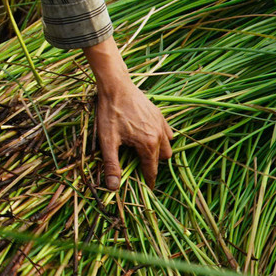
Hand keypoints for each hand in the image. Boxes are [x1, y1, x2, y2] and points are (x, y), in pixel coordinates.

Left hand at [82, 38, 173, 190]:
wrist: (115, 85)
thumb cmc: (109, 113)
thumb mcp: (107, 141)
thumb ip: (112, 165)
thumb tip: (113, 188)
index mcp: (148, 144)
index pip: (151, 169)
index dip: (148, 181)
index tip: (147, 189)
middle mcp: (159, 134)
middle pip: (163, 158)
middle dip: (153, 164)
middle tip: (139, 165)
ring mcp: (161, 123)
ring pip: (168, 145)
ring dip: (159, 151)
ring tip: (144, 152)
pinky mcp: (159, 113)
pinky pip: (168, 131)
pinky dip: (162, 137)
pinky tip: (149, 136)